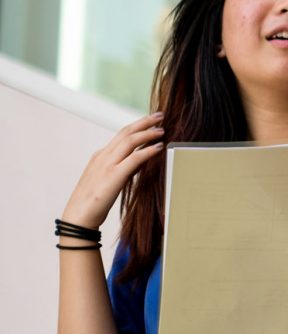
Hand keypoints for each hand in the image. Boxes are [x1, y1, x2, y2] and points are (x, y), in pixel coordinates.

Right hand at [64, 111, 164, 230]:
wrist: (79, 218)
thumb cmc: (94, 202)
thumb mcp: (110, 180)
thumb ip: (124, 168)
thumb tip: (141, 161)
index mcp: (100, 156)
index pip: (120, 135)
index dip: (137, 126)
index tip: (150, 121)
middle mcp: (103, 157)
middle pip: (125, 132)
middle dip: (144, 122)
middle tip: (160, 115)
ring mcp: (107, 165)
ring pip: (129, 141)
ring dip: (148, 133)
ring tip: (162, 129)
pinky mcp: (113, 176)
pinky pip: (134, 159)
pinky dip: (148, 151)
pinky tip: (159, 147)